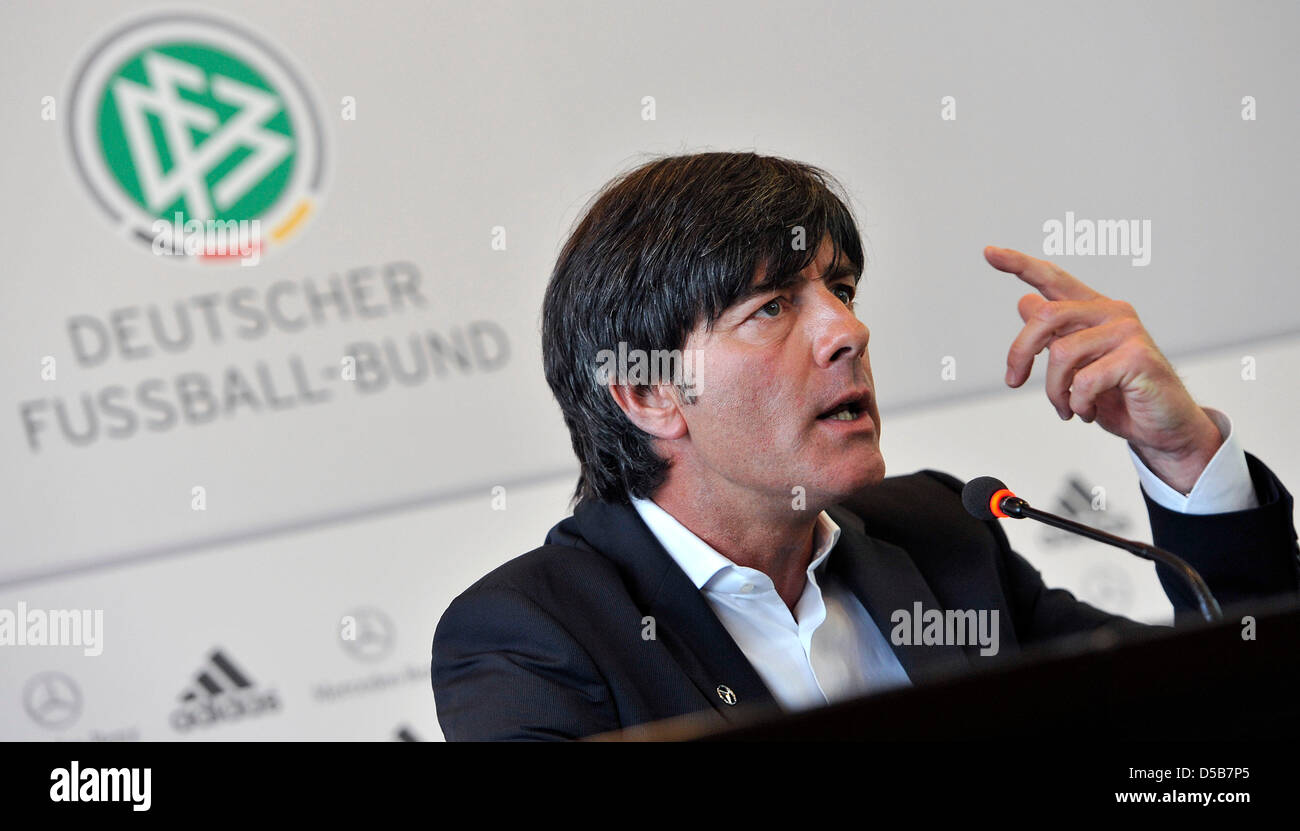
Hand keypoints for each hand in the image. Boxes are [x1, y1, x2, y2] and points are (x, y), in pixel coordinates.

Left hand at [984, 246, 1222, 494]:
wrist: (1163, 426)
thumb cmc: (1120, 395)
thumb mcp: (1078, 366)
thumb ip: (1056, 334)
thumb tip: (1025, 301)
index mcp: (1093, 311)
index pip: (1052, 278)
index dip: (1019, 264)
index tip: (988, 252)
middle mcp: (1112, 312)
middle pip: (1044, 316)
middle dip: (1019, 353)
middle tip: (1013, 382)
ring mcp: (1127, 331)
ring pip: (1060, 353)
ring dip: (1053, 390)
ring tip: (1066, 408)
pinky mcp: (1138, 356)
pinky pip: (1084, 380)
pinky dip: (1078, 404)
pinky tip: (1087, 413)